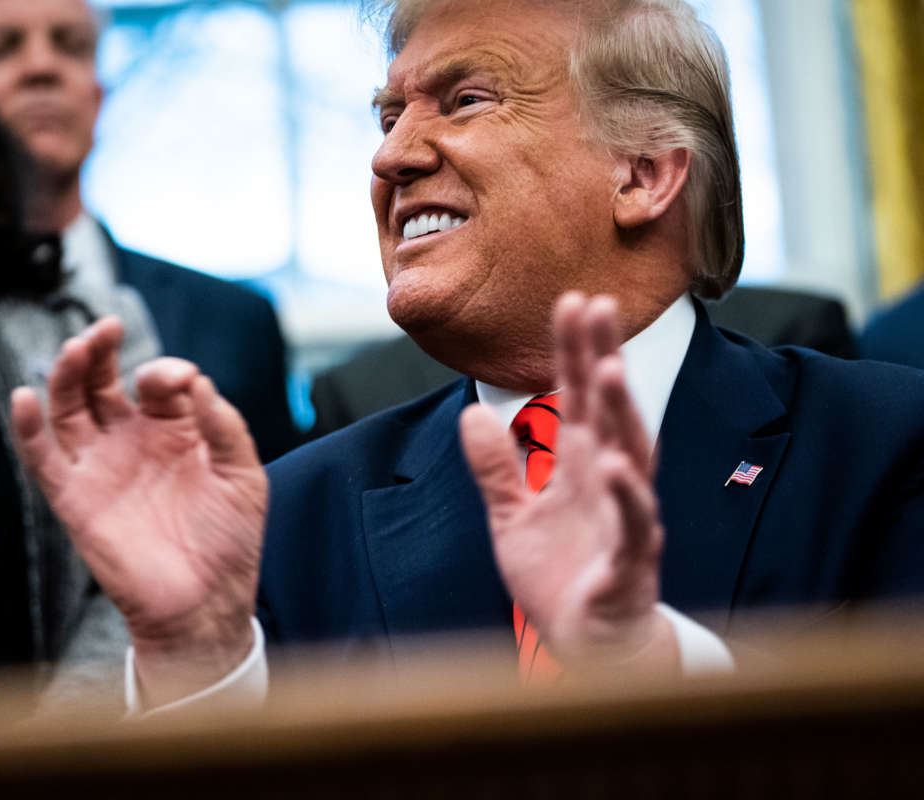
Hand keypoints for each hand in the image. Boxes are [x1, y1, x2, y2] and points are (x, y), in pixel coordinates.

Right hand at [11, 318, 266, 706]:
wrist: (205, 603)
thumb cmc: (229, 540)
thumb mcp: (244, 477)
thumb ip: (226, 427)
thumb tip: (200, 383)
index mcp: (175, 430)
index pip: (159, 382)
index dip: (167, 372)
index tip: (181, 382)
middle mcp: (133, 441)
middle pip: (102, 382)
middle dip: (101, 351)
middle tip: (106, 328)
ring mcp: (102, 466)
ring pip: (70, 408)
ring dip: (67, 374)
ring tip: (76, 348)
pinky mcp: (76, 498)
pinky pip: (43, 458)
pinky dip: (27, 427)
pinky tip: (24, 396)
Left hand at [459, 293, 676, 675]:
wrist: (587, 643)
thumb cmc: (561, 575)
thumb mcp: (512, 516)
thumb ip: (495, 467)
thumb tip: (470, 414)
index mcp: (580, 467)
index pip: (577, 398)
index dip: (574, 352)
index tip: (572, 301)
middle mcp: (609, 481)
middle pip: (608, 410)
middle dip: (603, 357)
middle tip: (597, 305)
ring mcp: (624, 517)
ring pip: (630, 455)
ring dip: (620, 413)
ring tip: (609, 370)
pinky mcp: (631, 560)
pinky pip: (634, 523)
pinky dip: (627, 495)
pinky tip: (614, 465)